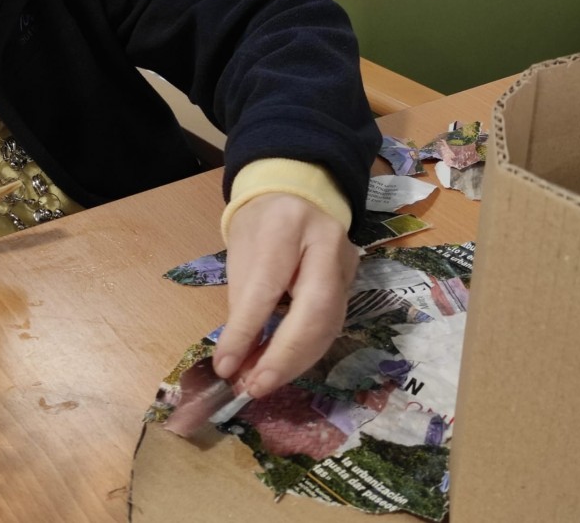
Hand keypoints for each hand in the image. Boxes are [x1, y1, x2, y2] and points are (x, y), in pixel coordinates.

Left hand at [212, 193, 358, 398]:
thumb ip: (242, 303)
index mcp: (288, 225)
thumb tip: (237, 361)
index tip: (226, 366)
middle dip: (284, 357)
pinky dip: (306, 351)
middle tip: (255, 387)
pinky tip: (282, 367)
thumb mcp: (240, 252)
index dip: (247, 331)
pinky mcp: (354, 281)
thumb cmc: (260, 223)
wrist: (297, 193)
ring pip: (329, 324)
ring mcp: (347, 262)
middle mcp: (327, 242)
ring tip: (262, 383)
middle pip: (315, 310)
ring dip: (295, 362)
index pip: (268, 285)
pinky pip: (332, 324)